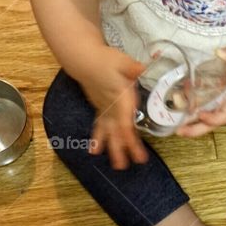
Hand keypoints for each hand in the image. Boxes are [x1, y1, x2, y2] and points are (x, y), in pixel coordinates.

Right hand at [80, 47, 149, 169]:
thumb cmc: (104, 59)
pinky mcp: (100, 108)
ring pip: (107, 132)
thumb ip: (131, 68)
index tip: (138, 154)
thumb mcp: (121, 61)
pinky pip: (100, 126)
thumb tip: (141, 69)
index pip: (125, 123)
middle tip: (123, 167)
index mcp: (119, 99)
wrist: (84, 59)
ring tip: (115, 165)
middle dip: (120, 149)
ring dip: (111, 148)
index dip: (131, 140)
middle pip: (116, 132)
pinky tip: (96, 150)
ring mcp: (104, 109)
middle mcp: (111, 108)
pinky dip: (99, 138)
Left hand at [175, 46, 225, 137]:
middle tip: (178, 130)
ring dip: (185, 117)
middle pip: (208, 126)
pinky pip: (197, 110)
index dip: (212, 118)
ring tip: (172, 108)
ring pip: (199, 119)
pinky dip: (186, 107)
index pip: (223, 117)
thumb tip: (219, 51)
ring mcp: (215, 110)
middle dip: (193, 130)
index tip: (201, 114)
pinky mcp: (210, 105)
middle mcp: (223, 111)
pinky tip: (177, 97)